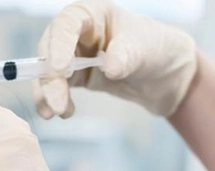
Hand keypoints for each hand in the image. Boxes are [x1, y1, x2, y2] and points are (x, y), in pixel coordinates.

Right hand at [36, 0, 196, 117]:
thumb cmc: (158, 48)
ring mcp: (73, 55)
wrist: (166, 75)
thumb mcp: (147, 48)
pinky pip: (56, 88)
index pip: (67, 24)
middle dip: (50, 77)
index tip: (59, 69)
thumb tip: (109, 68)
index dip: (58, 45)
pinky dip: (53, 102)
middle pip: (49, 50)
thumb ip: (128, 55)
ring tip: (58, 112)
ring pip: (48, 72)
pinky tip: (64, 113)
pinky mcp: (74, 77)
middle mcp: (77, 32)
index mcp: (93, 14)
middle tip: (57, 102)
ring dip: (47, 93)